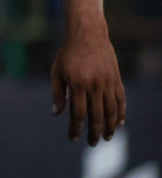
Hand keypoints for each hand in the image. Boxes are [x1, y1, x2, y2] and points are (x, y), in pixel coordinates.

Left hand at [52, 23, 125, 144]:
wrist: (88, 33)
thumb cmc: (68, 53)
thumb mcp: (57, 71)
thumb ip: (58, 93)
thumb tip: (56, 114)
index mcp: (77, 83)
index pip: (78, 113)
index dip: (76, 128)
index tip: (73, 138)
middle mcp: (94, 85)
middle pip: (97, 115)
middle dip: (94, 132)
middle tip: (92, 144)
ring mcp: (107, 82)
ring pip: (112, 110)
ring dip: (109, 126)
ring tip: (106, 137)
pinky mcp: (116, 78)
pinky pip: (121, 99)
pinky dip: (121, 113)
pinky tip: (119, 124)